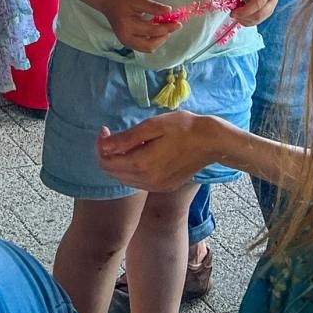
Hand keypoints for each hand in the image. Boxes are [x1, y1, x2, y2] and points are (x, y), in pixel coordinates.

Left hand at [96, 112, 227, 191]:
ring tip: (127, 142)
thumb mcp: (153, 126)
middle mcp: (147, 181)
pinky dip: (131, 169)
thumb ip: (126, 138)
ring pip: (124, 179)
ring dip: (118, 162)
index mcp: (142, 164)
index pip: (106, 162)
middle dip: (107, 154)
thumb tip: (104, 145)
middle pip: (112, 173)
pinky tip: (140, 153)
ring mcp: (156, 187)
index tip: (105, 129)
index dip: (101, 145)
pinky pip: (138, 181)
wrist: (212, 142)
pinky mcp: (164, 187)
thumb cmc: (184, 128)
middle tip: (112, 134)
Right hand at [102, 0, 179, 52]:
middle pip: (150, 45)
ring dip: (159, 40)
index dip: (167, 28)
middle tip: (172, 27)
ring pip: (148, 48)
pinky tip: (156, 30)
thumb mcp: (139, 0)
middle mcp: (126, 38)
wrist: (108, 1)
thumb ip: (154, 7)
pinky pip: (143, 46)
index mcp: (128, 27)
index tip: (178, 23)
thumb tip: (169, 11)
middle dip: (163, 37)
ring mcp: (126, 42)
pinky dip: (152, 40)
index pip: (152, 31)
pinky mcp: (127, 42)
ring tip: (164, 29)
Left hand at [228, 0, 277, 26]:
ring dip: (245, 20)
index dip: (245, 11)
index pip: (257, 4)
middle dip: (244, 17)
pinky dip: (247, 21)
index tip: (233, 13)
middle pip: (259, 15)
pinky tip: (240, 15)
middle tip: (232, 14)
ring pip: (258, 20)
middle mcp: (272, 0)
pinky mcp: (267, 13)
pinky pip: (257, 21)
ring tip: (235, 13)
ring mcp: (271, 7)